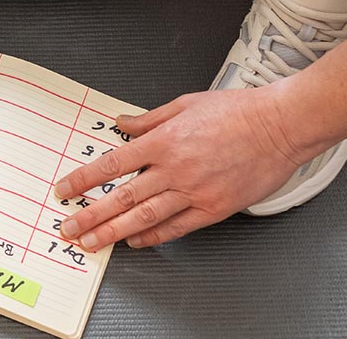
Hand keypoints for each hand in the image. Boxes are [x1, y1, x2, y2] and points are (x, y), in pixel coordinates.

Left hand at [53, 87, 316, 248]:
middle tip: (68, 228)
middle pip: (121, 198)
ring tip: (92, 242)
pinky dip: (154, 237)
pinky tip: (135, 242)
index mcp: (163, 141)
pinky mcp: (215, 208)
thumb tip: (121, 124)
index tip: (64, 189)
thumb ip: (149, 119)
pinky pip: (177, 228)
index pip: (111, 164)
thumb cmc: (237, 111)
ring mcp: (195, 192)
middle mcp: (174, 170)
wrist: (281, 125)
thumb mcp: (184, 103)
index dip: (83, 179)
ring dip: (113, 232)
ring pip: (145, 217)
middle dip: (90, 215)